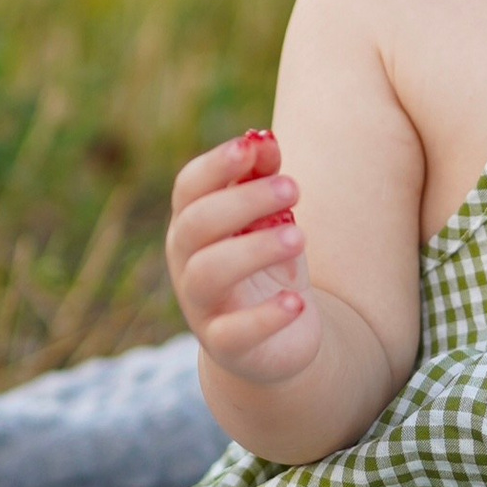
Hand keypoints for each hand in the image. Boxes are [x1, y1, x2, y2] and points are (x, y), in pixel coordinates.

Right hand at [166, 128, 323, 382]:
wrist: (276, 340)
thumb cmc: (267, 266)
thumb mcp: (269, 220)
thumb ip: (263, 178)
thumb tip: (264, 141)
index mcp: (193, 225)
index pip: (189, 188)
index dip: (215, 165)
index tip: (252, 147)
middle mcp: (187, 263)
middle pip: (197, 224)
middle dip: (243, 200)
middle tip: (293, 188)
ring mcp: (202, 306)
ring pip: (209, 272)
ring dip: (254, 249)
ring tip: (300, 236)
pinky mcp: (226, 345)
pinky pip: (234, 333)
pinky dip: (265, 316)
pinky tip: (297, 301)